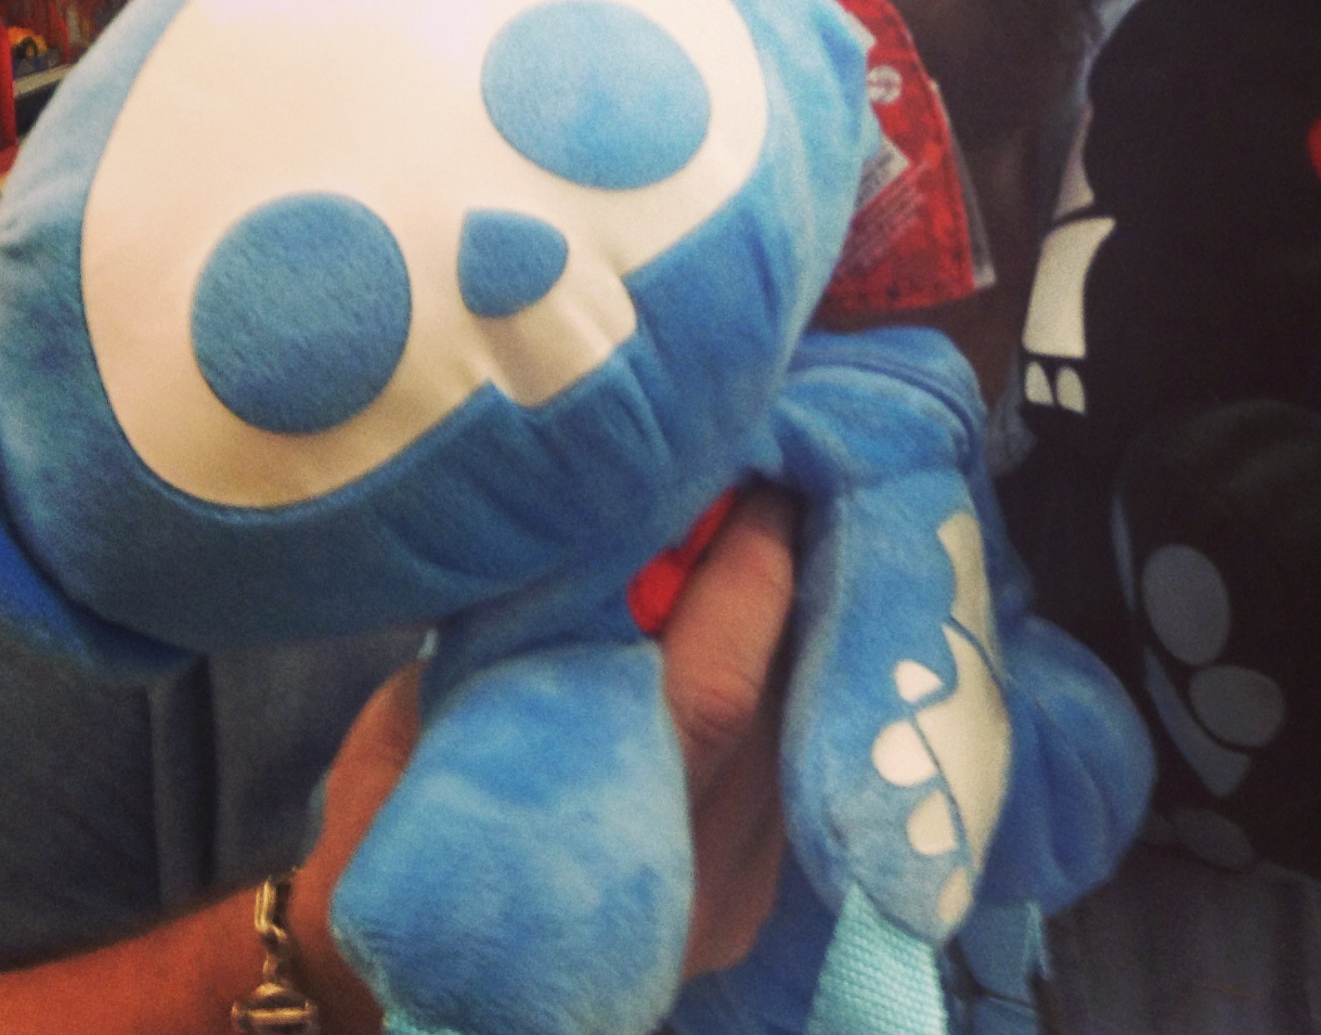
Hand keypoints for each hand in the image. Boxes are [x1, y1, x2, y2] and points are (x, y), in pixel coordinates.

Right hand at [284, 486, 797, 1026]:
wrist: (401, 971)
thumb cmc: (390, 826)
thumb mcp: (424, 718)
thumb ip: (526, 635)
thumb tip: (612, 526)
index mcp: (594, 833)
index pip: (715, 689)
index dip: (746, 573)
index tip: (754, 480)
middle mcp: (688, 884)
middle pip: (779, 704)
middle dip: (785, 582)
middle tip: (781, 486)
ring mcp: (730, 904)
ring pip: (799, 734)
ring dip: (795, 630)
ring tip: (781, 538)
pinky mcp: (751, 906)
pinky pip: (793, 769)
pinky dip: (788, 687)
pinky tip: (772, 625)